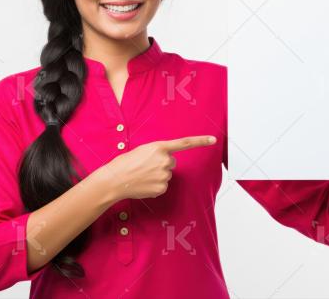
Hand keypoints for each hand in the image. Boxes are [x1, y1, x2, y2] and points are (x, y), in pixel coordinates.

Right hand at [102, 135, 216, 199]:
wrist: (115, 180)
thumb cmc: (125, 163)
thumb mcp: (142, 150)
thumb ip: (157, 153)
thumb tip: (167, 161)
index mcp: (159, 147)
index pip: (185, 143)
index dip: (200, 141)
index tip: (213, 140)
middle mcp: (165, 161)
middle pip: (172, 162)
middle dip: (162, 164)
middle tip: (146, 166)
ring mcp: (164, 175)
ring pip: (167, 174)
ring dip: (158, 174)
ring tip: (142, 175)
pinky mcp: (162, 188)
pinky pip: (163, 185)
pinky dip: (155, 185)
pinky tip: (144, 184)